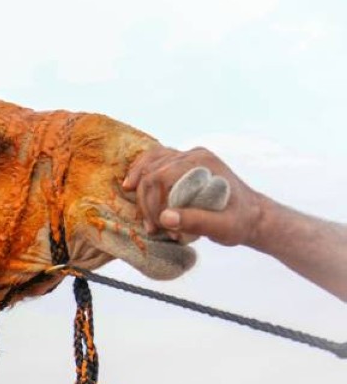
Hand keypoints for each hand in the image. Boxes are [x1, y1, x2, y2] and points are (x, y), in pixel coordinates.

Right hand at [123, 146, 264, 247]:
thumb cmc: (239, 222)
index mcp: (202, 165)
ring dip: (138, 177)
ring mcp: (191, 156)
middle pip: (152, 167)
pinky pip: (158, 159)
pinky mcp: (187, 163)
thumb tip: (165, 217)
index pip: (160, 176)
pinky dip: (144, 170)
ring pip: (152, 157)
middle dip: (144, 197)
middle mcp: (195, 156)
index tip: (155, 226)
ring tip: (129, 192)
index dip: (149, 202)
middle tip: (150, 225)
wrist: (254, 216)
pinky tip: (136, 183)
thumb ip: (196, 222)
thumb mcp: (222, 227)